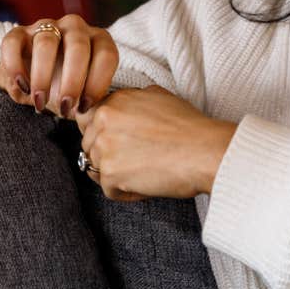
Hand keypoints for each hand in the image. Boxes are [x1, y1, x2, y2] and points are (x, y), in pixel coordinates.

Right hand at [0, 15, 117, 118]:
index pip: (106, 55)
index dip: (97, 83)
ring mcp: (46, 27)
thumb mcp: (84, 94)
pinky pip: (13, 43)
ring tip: (41, 102)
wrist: (37, 81)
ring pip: (46, 43)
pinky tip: (23, 87)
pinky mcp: (18, 33)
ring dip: (43, 76)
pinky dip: (16, 67)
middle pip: (78, 47)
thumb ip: (91, 100)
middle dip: (72, 81)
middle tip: (65, 107)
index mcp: (98, 39)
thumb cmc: (68, 88)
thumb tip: (94, 115)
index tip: (85, 107)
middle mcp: (75, 27)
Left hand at [72, 85, 236, 200]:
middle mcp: (103, 121)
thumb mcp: (158, 96)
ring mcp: (104, 148)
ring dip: (116, 174)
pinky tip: (148, 184)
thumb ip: (131, 100)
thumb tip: (123, 107)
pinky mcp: (110, 175)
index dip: (98, 132)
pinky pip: (109, 190)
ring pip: (95, 169)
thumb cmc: (189, 126)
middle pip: (88, 145)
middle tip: (135, 160)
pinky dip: (127, 192)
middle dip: (107, 155)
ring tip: (144, 172)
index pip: (84, 119)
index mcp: (112, 102)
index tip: (115, 141)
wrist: (204, 150)